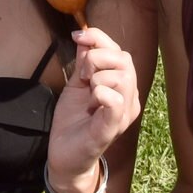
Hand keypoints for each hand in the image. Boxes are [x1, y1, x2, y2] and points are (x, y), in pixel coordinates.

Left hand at [46, 28, 138, 192]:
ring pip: (122, 78)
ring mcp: (122, 114)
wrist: (64, 155)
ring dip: (97, 76)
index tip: (77, 37)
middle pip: (124, 60)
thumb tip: (84, 36)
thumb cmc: (74, 120)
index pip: (120, 52)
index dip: (99, 38)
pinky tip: (92, 98)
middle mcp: (129, 99)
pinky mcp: (111, 128)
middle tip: (81, 74)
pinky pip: (116, 102)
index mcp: (122, 86)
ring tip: (87, 92)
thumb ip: (84, 62)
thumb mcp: (76, 84)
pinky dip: (102, 93)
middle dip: (97, 57)